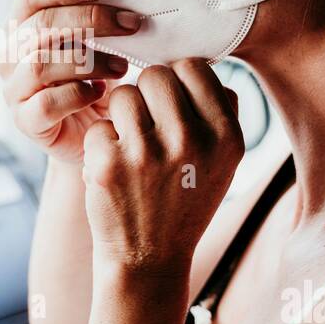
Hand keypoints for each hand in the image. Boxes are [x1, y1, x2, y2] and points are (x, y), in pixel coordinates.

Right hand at [0, 0, 141, 164]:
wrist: (93, 135)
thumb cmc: (95, 80)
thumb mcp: (95, 45)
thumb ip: (97, 20)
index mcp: (21, 27)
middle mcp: (10, 56)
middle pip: (39, 26)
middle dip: (89, 19)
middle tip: (130, 24)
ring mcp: (14, 90)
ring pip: (40, 63)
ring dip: (90, 60)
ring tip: (122, 65)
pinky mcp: (25, 121)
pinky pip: (46, 104)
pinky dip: (78, 94)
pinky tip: (101, 92)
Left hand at [82, 59, 243, 277]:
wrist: (150, 259)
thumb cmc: (185, 201)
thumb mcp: (223, 161)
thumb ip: (220, 109)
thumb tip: (202, 64)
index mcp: (225, 136)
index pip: (193, 67)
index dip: (177, 79)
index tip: (172, 103)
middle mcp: (190, 141)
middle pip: (155, 75)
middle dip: (146, 95)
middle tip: (148, 126)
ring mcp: (147, 152)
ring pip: (123, 95)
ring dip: (122, 117)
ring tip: (132, 148)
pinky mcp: (108, 164)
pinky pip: (99, 125)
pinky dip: (101, 145)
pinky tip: (115, 169)